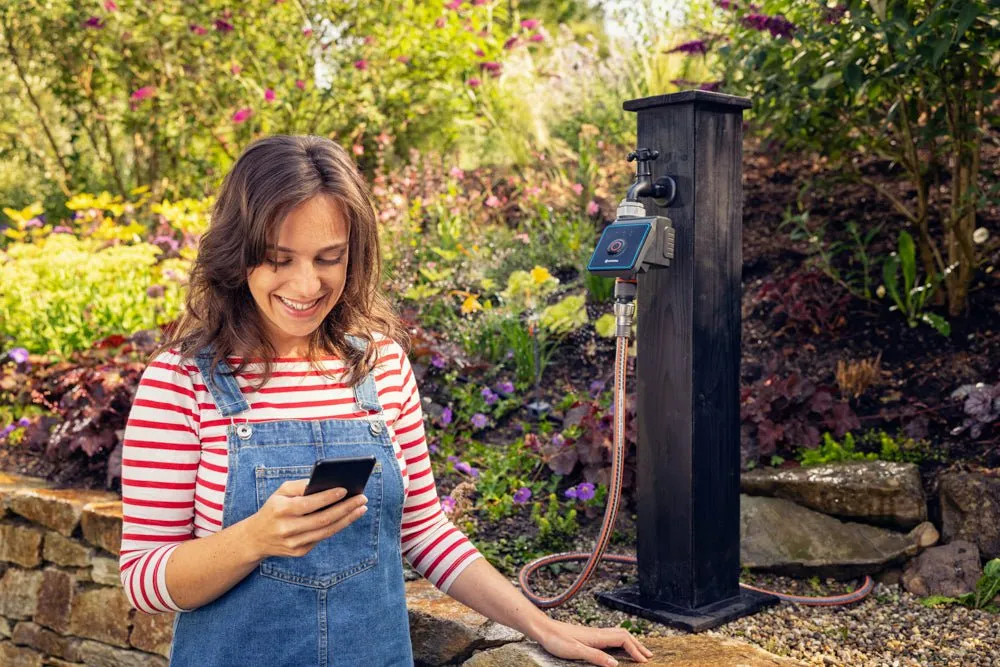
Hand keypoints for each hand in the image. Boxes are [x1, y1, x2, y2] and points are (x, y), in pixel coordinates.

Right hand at [242, 479, 368, 560]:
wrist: (256, 538)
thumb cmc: (274, 508)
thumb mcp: (281, 492)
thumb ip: (301, 486)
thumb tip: (327, 482)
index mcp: (281, 510)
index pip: (309, 504)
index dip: (328, 497)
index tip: (346, 489)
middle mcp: (287, 528)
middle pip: (323, 519)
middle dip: (345, 508)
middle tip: (362, 499)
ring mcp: (294, 543)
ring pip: (326, 531)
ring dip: (347, 519)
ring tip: (361, 508)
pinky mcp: (300, 552)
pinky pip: (322, 537)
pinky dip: (337, 526)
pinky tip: (349, 517)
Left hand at [534, 618, 652, 665]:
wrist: (543, 629)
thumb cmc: (556, 640)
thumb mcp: (575, 651)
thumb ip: (596, 657)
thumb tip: (616, 664)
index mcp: (598, 636)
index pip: (623, 640)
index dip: (635, 650)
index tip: (645, 661)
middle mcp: (598, 633)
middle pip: (624, 635)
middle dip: (638, 645)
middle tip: (650, 656)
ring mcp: (594, 633)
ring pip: (618, 634)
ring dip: (631, 642)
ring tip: (639, 651)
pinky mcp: (589, 636)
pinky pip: (611, 637)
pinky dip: (621, 642)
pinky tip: (619, 648)